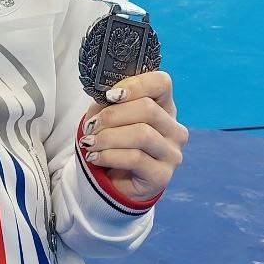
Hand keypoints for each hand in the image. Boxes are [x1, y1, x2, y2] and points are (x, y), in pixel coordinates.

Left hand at [79, 70, 187, 202]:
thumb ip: (109, 103)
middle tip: (91, 126)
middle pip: (148, 109)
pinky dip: (109, 155)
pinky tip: (94, 157)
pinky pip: (135, 158)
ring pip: (142, 134)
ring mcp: (172, 154)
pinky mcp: (162, 176)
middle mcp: (174, 129)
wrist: (112, 180)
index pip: (161, 83)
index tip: (110, 95)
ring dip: (108, 137)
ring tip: (89, 143)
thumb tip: (104, 97)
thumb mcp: (108, 116)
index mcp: (164, 107)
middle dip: (113, 116)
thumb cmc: (113, 142)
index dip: (135, 84)